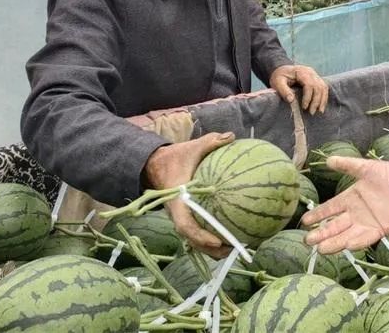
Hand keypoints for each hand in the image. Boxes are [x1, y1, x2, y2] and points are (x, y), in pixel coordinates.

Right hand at [143, 132, 234, 257]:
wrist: (155, 163)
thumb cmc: (176, 157)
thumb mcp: (192, 147)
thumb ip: (211, 142)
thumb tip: (231, 136)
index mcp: (177, 201)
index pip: (185, 225)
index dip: (200, 236)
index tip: (218, 241)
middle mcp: (177, 213)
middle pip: (191, 240)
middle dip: (209, 249)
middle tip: (231, 251)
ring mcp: (180, 217)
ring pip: (193, 240)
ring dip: (210, 248)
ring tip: (232, 250)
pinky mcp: (184, 216)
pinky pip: (196, 231)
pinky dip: (209, 237)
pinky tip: (228, 236)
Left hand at [269, 64, 328, 113]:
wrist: (282, 70)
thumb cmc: (279, 77)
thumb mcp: (277, 82)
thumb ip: (283, 91)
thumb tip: (291, 100)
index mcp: (301, 71)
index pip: (309, 84)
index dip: (308, 97)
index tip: (304, 107)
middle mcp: (310, 72)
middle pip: (318, 86)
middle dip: (316, 101)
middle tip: (311, 112)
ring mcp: (315, 75)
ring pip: (323, 87)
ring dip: (322, 100)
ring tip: (319, 111)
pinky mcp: (317, 79)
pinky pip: (323, 88)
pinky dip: (323, 98)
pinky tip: (321, 106)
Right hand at [301, 156, 388, 253]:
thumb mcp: (366, 167)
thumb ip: (347, 165)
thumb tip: (328, 160)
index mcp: (351, 198)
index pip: (330, 209)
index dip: (317, 215)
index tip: (304, 222)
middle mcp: (356, 213)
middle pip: (334, 225)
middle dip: (321, 233)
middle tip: (308, 240)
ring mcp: (367, 223)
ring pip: (346, 235)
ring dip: (334, 242)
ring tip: (321, 249)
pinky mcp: (380, 229)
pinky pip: (366, 238)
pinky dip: (356, 242)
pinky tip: (346, 246)